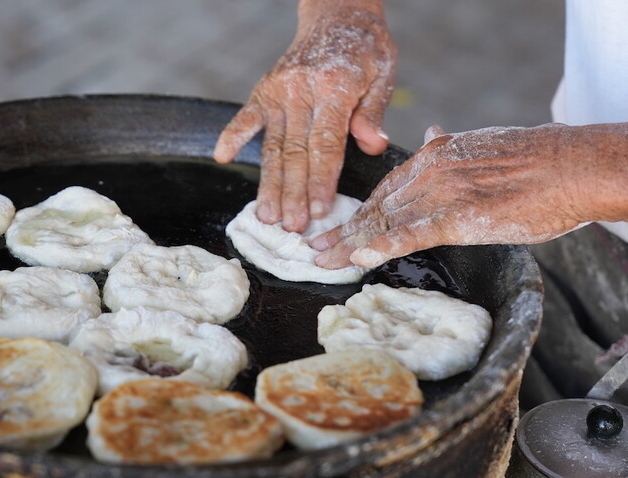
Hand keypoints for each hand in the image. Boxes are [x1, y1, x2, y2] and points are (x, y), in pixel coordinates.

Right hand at [214, 0, 395, 232]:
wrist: (336, 12)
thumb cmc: (365, 48)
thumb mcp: (383, 73)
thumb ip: (374, 111)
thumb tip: (373, 145)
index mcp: (334, 87)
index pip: (325, 145)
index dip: (321, 181)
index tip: (319, 211)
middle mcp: (300, 90)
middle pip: (294, 152)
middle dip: (293, 194)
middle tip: (291, 227)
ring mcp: (278, 90)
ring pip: (272, 146)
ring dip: (268, 183)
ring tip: (266, 215)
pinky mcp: (263, 90)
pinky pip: (246, 117)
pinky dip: (233, 136)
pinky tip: (223, 157)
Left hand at [311, 123, 599, 268]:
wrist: (569, 165)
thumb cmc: (535, 160)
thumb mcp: (481, 145)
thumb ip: (450, 146)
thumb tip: (432, 130)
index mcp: (434, 157)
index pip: (385, 190)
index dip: (359, 212)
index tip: (338, 228)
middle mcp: (429, 172)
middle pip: (376, 207)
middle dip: (342, 231)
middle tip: (313, 251)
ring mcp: (440, 193)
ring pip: (383, 221)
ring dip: (349, 244)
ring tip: (321, 261)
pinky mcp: (457, 215)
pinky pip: (409, 234)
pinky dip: (380, 246)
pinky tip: (357, 259)